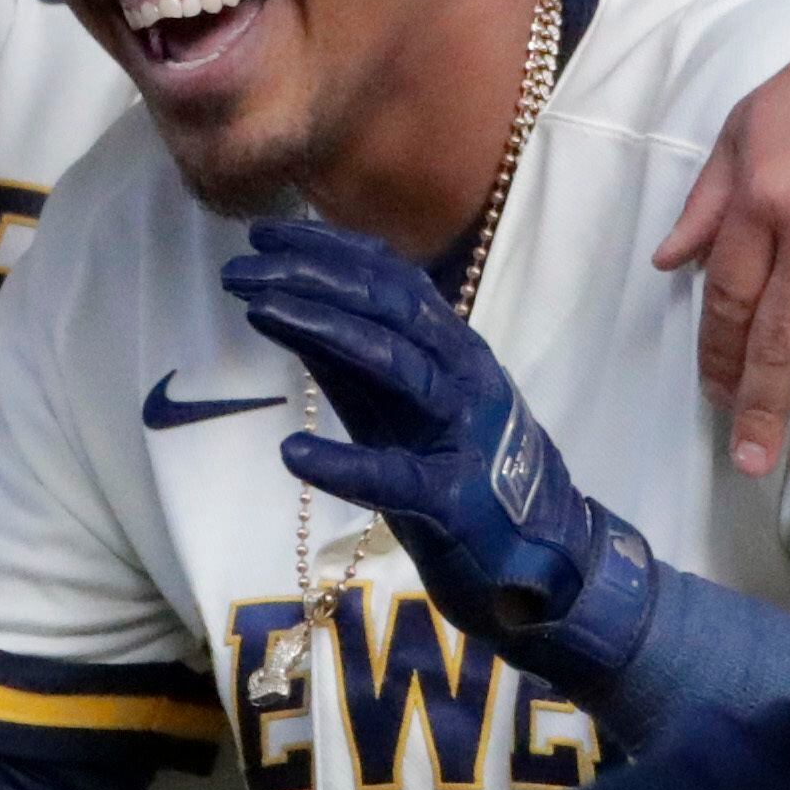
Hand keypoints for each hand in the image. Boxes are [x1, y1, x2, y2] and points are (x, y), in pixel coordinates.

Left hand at [223, 221, 654, 687]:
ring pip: (396, 363)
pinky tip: (294, 452)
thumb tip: (285, 301)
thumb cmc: (460, 471)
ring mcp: (462, 431)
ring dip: (322, 327)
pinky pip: (397, 476)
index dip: (325, 248)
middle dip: (311, 275)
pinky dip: (344, 464)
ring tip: (257, 309)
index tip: (261, 232)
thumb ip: (349, 359)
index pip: (389, 276)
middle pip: (388, 305)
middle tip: (242, 267)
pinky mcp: (455, 498)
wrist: (546, 557)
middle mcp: (462, 374)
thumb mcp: (398, 404)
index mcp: (451, 346)